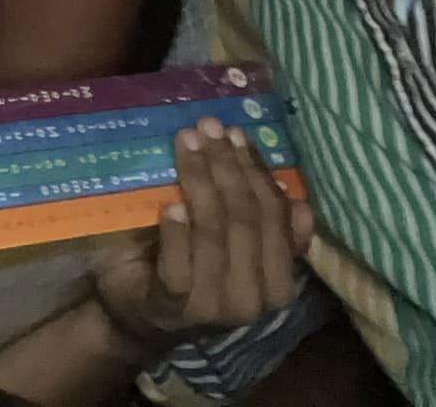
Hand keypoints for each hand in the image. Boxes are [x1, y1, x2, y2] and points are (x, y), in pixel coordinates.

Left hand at [94, 117, 312, 340]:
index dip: (257, 170)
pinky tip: (171, 206)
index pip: (275, 217)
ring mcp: (214, 308)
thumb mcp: (230, 237)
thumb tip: (299, 202)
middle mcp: (253, 300)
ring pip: (214, 234)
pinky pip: (180, 265)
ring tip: (186, 144)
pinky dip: (177, 232)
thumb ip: (262, 220)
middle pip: (245, 219)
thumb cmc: (190, 261)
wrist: (136, 306)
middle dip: (226, 166)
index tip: (236, 133)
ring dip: (200, 182)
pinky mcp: (173, 307)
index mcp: (277, 282)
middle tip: (207, 128)